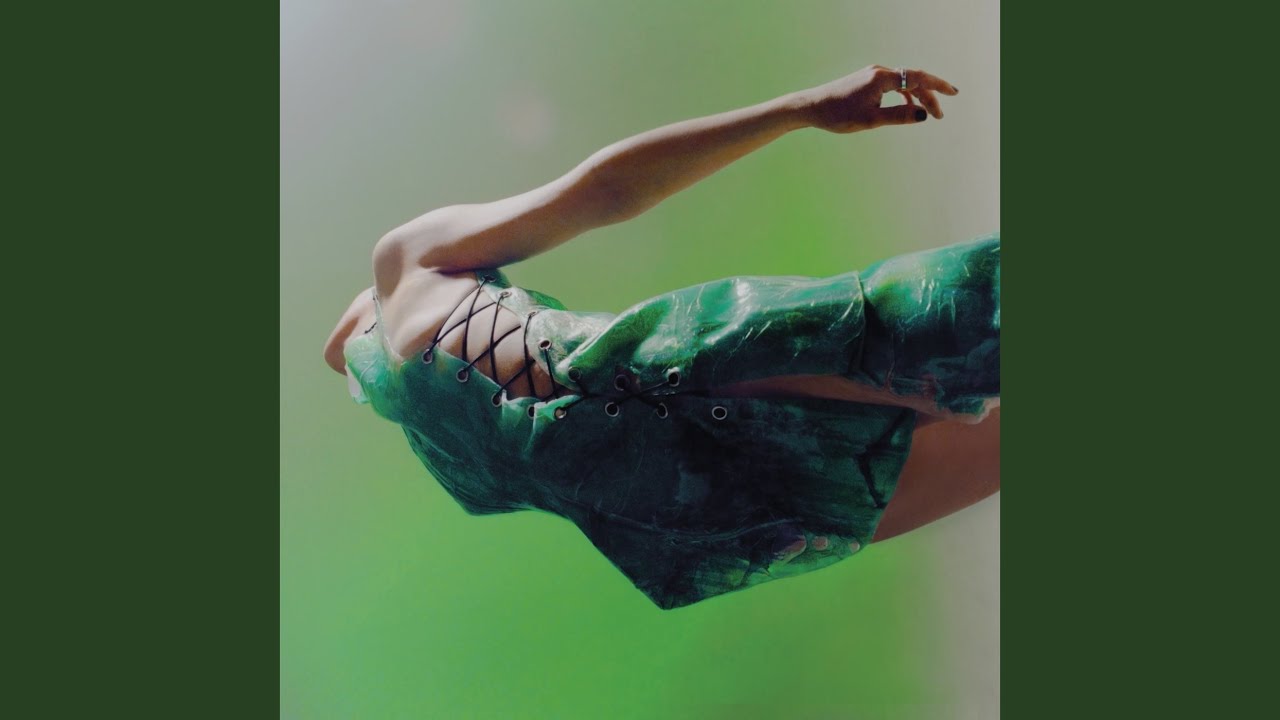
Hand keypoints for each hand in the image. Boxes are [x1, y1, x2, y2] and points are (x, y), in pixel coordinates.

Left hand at [800, 65, 958, 133]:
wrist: (812, 107)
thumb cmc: (838, 115)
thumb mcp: (870, 120)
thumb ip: (898, 117)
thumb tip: (923, 115)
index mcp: (880, 78)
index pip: (916, 78)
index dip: (937, 85)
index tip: (953, 93)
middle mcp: (878, 72)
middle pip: (912, 80)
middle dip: (929, 96)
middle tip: (940, 115)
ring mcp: (872, 74)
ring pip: (903, 83)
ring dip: (917, 97)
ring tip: (928, 113)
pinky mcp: (867, 80)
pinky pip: (893, 85)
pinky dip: (904, 95)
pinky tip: (908, 107)